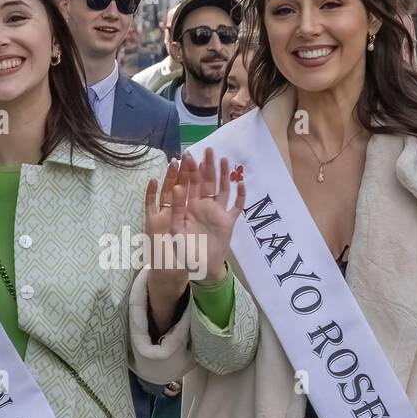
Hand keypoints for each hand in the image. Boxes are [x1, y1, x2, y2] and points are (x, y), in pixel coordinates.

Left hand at [144, 149, 244, 293]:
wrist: (199, 268)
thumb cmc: (184, 250)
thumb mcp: (175, 229)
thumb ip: (177, 209)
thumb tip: (176, 187)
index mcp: (189, 207)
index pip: (189, 184)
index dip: (190, 170)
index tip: (188, 155)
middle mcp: (203, 206)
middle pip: (206, 182)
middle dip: (207, 166)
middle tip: (208, 149)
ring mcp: (217, 213)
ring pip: (222, 189)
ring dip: (224, 175)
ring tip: (224, 160)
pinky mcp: (228, 222)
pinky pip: (236, 207)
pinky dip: (240, 196)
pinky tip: (241, 184)